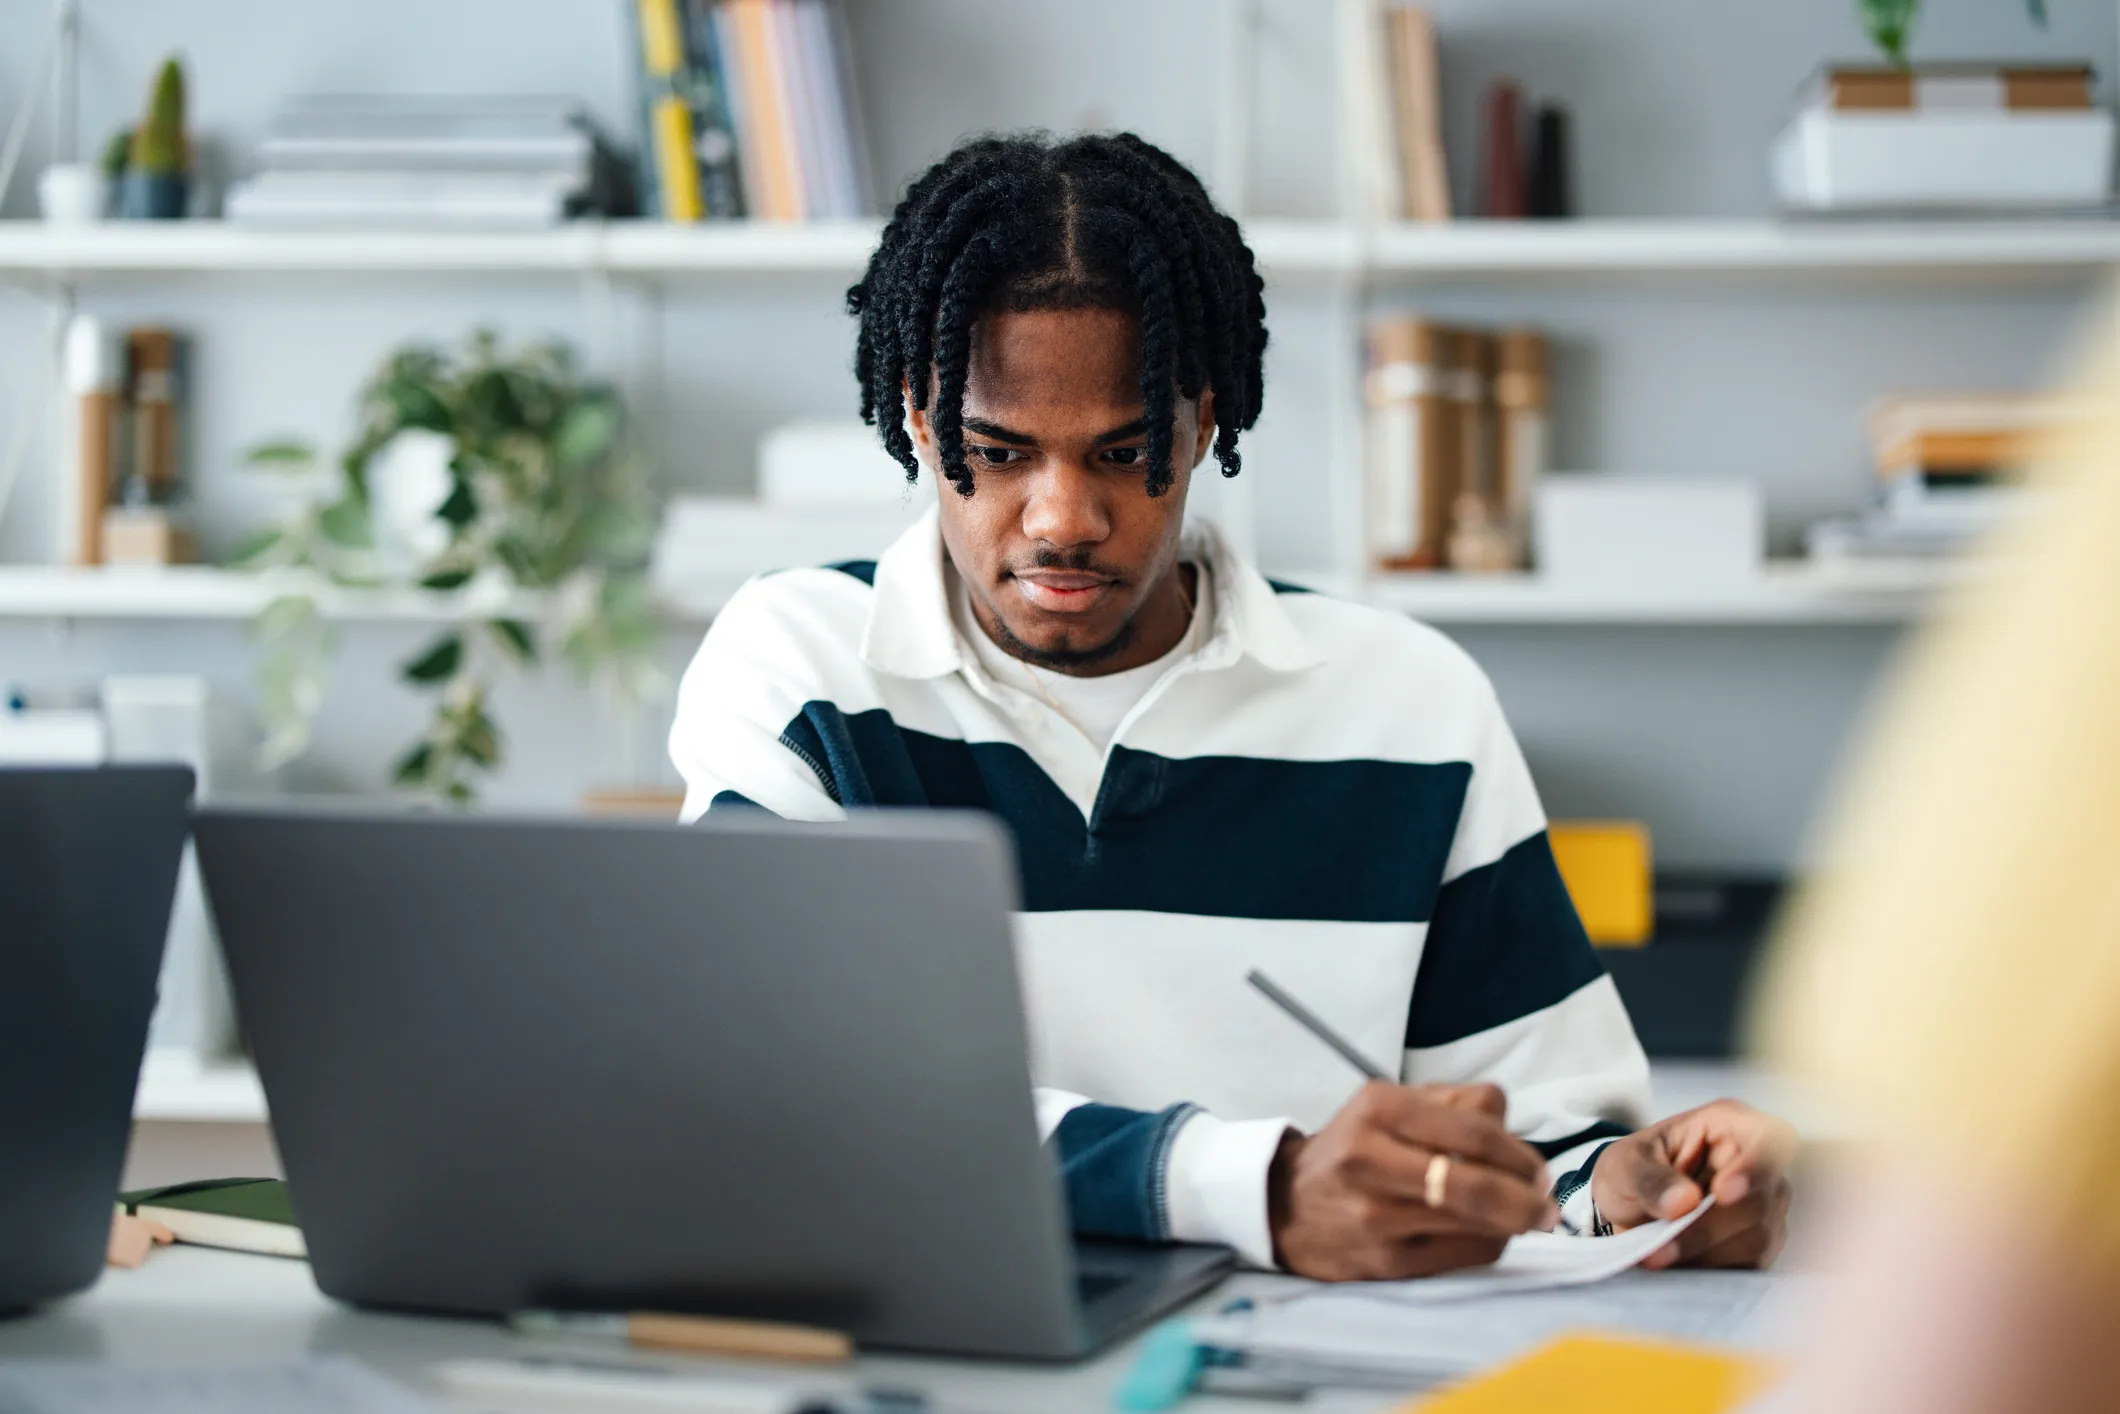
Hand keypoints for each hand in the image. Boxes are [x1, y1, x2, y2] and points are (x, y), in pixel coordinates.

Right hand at [1268, 1081, 1558, 1280]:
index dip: (1520, 1155)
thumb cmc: (1355, 1147)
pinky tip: (1483, 1235)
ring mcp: (1375, 1215)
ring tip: (1519, 1218)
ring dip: (1512, 1224)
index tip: (1539, 1171)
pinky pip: (1461, 1257)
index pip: (1475, 1131)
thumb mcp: (1391, 1105)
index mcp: (1379, 1107)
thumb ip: (1456, 1105)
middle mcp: (1371, 1159)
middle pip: (1477, 1185)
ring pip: (1475, 1225)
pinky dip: (1486, 1245)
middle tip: (1546, 1206)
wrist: (1285, 1205)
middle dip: (1527, 1199)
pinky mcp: (1383, 1261)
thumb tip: (1517, 1136)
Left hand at [1589, 1099, 1796, 1269]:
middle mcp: (1758, 1167)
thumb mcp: (1625, 1164)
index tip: (1722, 1193)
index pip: (1771, 1138)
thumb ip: (1650, 1178)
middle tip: (1661, 1247)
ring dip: (1706, 1253)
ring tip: (1657, 1256)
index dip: (1756, 1167)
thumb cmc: (1632, 1173)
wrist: (1625, 1212)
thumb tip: (1684, 1202)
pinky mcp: (1759, 1248)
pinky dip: (1710, 1270)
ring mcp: (1765, 1210)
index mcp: (1731, 1126)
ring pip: (1757, 1239)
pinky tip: (1677, 1267)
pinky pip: (1749, 1267)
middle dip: (1709, 1227)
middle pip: (1761, 1201)